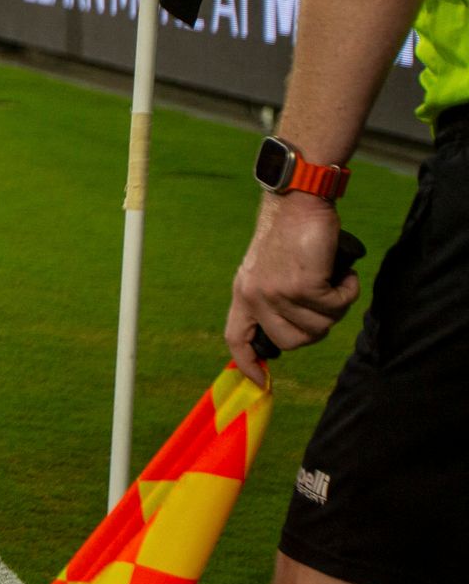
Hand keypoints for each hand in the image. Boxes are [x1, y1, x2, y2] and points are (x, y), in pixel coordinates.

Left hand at [224, 194, 360, 385]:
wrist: (298, 201)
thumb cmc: (290, 235)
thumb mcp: (269, 269)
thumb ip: (272, 299)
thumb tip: (290, 332)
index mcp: (243, 292)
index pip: (236, 337)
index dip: (247, 363)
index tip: (260, 382)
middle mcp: (255, 295)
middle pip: (293, 342)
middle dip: (317, 328)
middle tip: (325, 302)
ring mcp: (278, 292)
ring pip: (319, 327)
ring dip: (335, 306)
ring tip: (330, 279)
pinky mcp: (303, 285)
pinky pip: (337, 307)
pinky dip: (348, 291)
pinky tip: (341, 272)